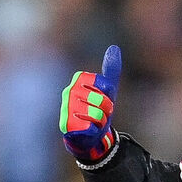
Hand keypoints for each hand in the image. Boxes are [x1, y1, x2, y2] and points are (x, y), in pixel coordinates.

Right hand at [59, 45, 121, 161]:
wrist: (88, 134)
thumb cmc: (97, 108)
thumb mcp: (107, 89)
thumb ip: (111, 69)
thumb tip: (114, 47)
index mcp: (78, 80)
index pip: (106, 86)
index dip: (109, 95)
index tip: (102, 97)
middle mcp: (69, 92)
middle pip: (103, 100)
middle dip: (106, 110)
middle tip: (98, 112)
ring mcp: (66, 108)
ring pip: (97, 114)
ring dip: (100, 121)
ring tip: (92, 121)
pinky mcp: (67, 126)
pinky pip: (92, 127)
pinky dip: (94, 130)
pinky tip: (87, 130)